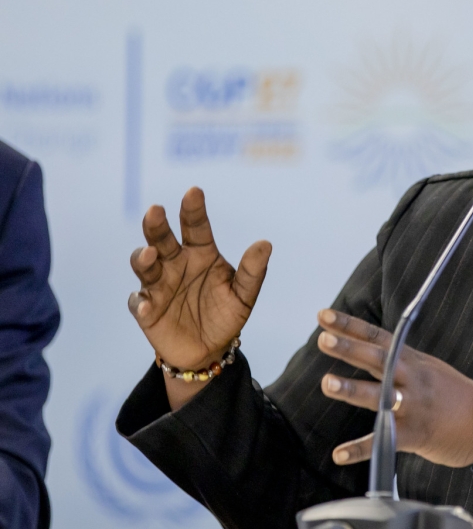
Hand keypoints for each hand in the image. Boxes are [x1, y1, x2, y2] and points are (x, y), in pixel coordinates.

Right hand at [128, 187, 270, 398]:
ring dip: (144, 258)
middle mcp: (176, 263)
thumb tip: (265, 244)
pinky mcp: (147, 309)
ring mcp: (158, 285)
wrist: (210, 349)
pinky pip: (139, 302)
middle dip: (156, 225)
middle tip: (156, 210)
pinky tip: (147, 304)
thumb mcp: (244, 294)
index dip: (194, 209)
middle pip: (162, 239)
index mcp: (201, 254)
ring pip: (144, 265)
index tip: (194, 191)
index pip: (196, 227)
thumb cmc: (226, 314)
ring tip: (151, 255)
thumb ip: (253, 271)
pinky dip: (140, 302)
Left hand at [315, 309, 472, 484]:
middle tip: (324, 339)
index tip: (324, 316)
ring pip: (380, 396)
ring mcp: (414, 406)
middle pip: (378, 360)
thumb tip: (370, 348)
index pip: (378, 338)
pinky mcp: (416, 434)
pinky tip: (339, 454)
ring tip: (327, 383)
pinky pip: (384, 441)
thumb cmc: (455, 396)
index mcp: (414, 361)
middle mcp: (413, 379)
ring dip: (353, 390)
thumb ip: (401, 361)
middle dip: (350, 349)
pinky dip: (360, 449)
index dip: (351, 326)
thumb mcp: (430, 369)